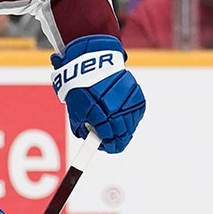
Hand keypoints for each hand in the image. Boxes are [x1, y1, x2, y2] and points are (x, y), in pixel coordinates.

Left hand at [50, 35, 145, 153]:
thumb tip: (92, 140)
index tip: (107, 147)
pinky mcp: (136, 95)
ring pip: (131, 125)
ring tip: (116, 128)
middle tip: (112, 142)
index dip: (108, 146)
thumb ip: (83, 127)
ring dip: (125, 130)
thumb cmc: (81, 90)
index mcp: (99, 115)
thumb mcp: (76, 111)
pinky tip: (123, 116)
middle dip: (117, 140)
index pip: (109, 138)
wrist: (92, 65)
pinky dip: (130, 117)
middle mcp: (115, 109)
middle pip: (123, 134)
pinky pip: (136, 113)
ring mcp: (127, 102)